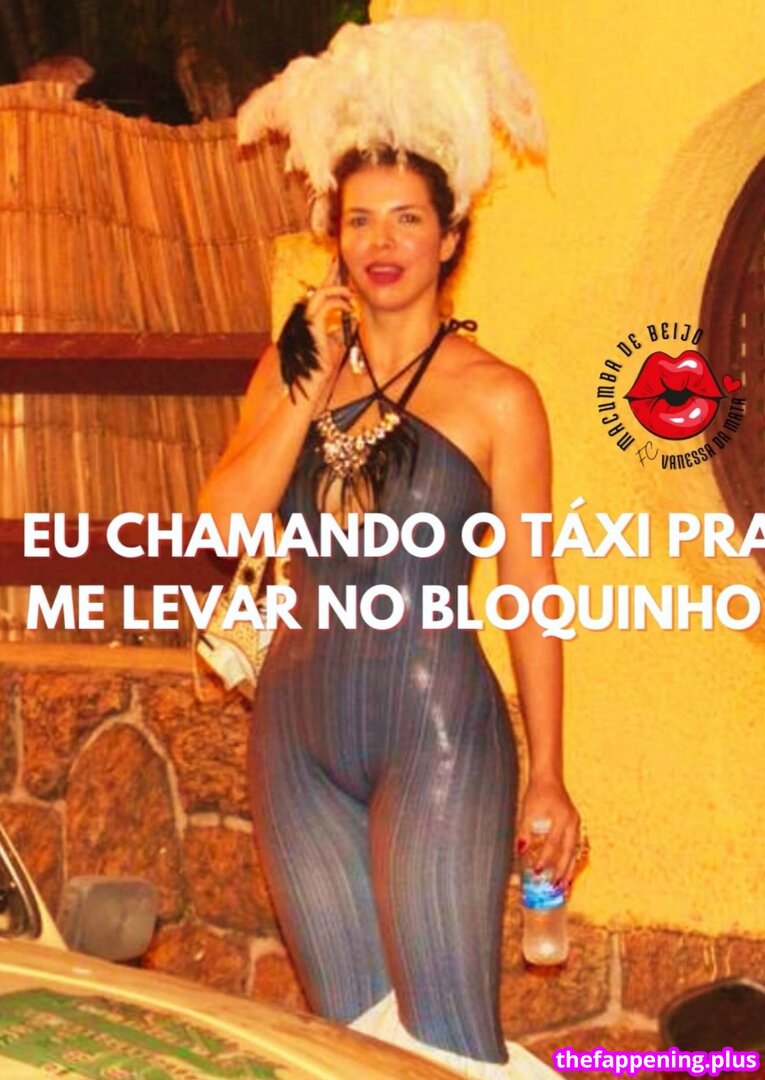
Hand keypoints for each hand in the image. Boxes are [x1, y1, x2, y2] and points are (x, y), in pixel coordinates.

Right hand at [303, 259, 355, 379]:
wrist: (312, 383)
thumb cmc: (322, 366)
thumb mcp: (335, 344)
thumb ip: (339, 329)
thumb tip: (350, 319)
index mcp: (309, 319)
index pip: (319, 294)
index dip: (329, 279)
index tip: (339, 267)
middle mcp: (304, 316)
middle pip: (318, 287)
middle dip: (331, 273)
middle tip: (341, 260)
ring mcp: (305, 320)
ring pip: (321, 293)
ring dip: (338, 290)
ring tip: (351, 294)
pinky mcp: (311, 325)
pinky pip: (325, 304)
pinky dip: (339, 302)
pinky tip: (349, 307)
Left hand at [516, 776, 581, 888]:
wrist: (549, 778)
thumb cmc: (537, 792)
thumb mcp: (527, 811)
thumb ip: (524, 831)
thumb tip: (519, 851)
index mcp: (562, 818)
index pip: (553, 844)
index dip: (545, 858)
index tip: (537, 871)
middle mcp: (572, 822)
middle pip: (569, 852)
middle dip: (562, 870)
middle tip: (554, 887)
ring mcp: (576, 824)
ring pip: (575, 851)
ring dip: (569, 869)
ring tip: (564, 886)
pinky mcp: (574, 825)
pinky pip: (575, 846)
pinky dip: (570, 860)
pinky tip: (566, 871)